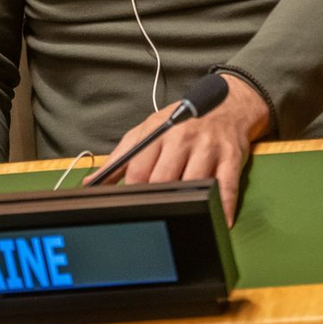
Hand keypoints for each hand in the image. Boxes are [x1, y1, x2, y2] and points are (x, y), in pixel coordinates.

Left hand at [85, 73, 269, 224]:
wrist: (227, 102)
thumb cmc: (184, 120)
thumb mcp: (150, 128)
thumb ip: (121, 156)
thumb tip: (91, 183)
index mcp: (159, 132)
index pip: (137, 168)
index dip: (131, 189)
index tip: (130, 202)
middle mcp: (183, 138)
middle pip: (162, 179)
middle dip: (155, 198)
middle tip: (153, 210)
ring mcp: (208, 148)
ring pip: (191, 184)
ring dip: (185, 203)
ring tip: (180, 213)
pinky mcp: (231, 158)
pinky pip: (226, 188)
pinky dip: (222, 208)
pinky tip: (218, 221)